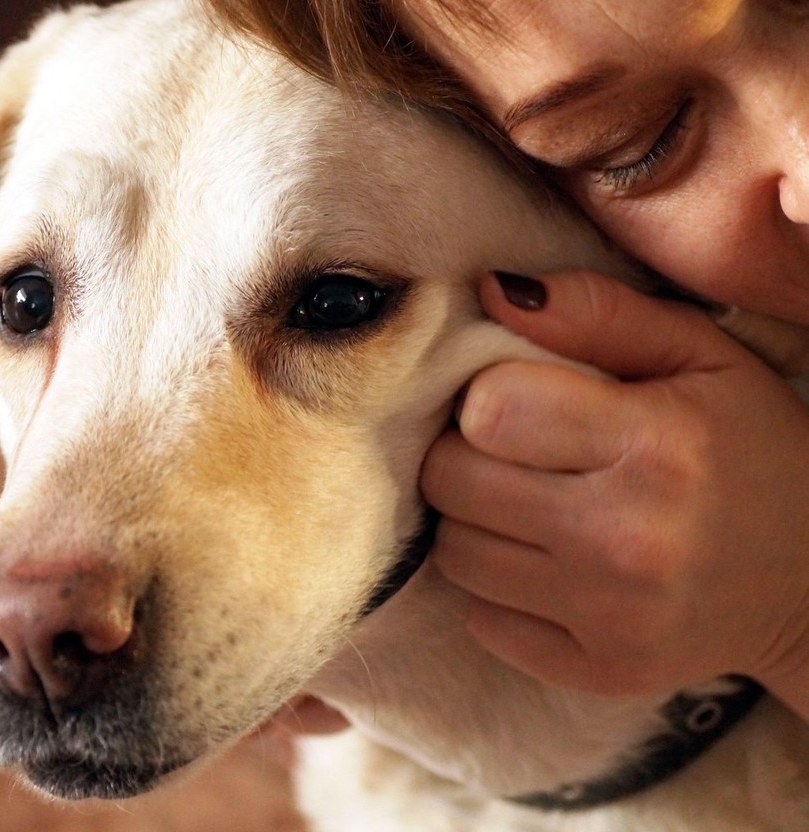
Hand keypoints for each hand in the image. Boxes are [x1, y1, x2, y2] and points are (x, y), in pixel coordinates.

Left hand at [420, 270, 808, 709]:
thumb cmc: (749, 446)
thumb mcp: (699, 354)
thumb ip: (597, 313)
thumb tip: (492, 289)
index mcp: (654, 443)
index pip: (487, 408)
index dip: (488, 396)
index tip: (522, 401)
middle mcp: (624, 538)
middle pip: (452, 480)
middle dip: (466, 454)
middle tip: (512, 453)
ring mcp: (608, 615)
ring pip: (453, 551)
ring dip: (473, 520)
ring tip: (529, 505)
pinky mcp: (596, 669)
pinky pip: (481, 617)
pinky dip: (497, 588)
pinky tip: (546, 563)